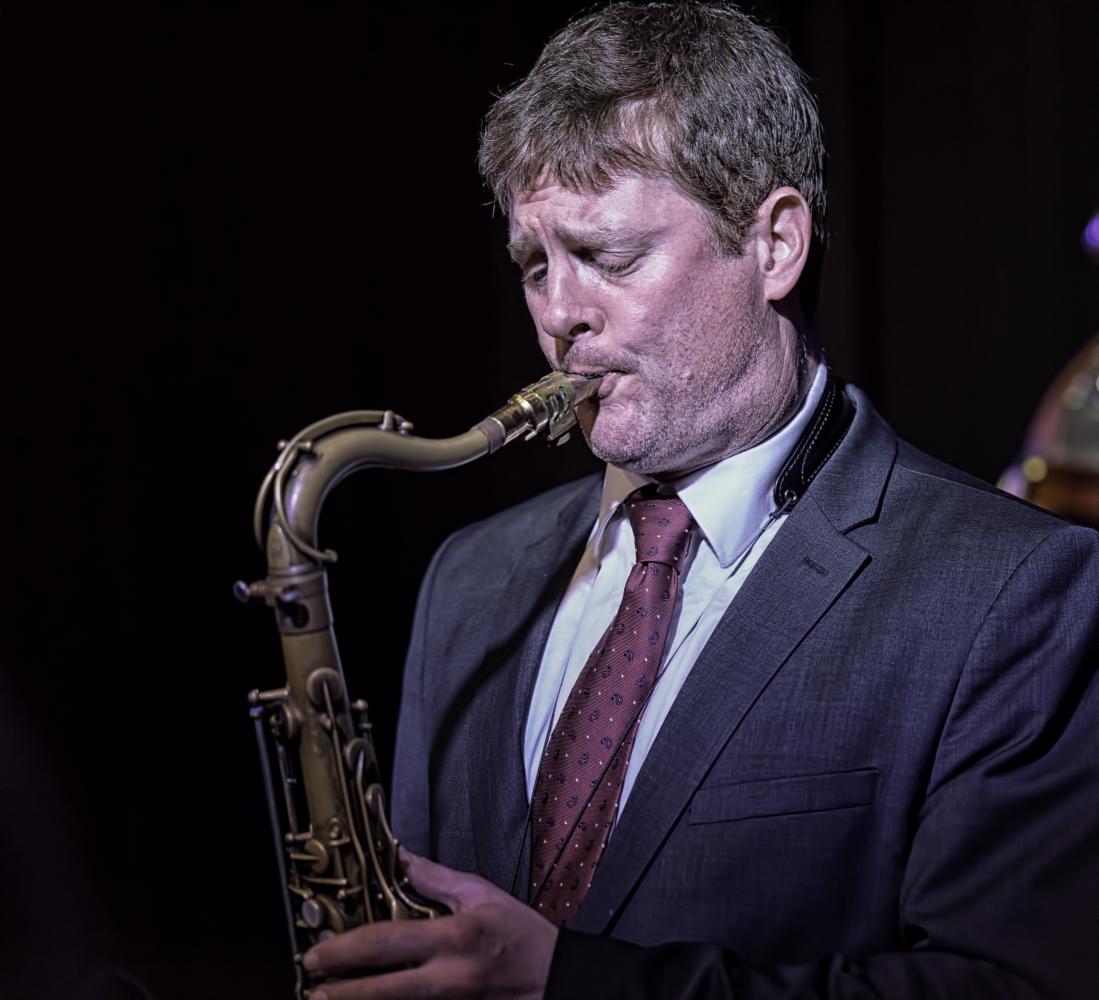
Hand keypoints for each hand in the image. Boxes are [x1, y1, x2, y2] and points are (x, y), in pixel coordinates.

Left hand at [303, 849, 558, 998]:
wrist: (560, 979)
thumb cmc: (524, 938)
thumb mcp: (483, 895)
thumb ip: (437, 880)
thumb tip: (402, 859)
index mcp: (455, 938)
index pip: (387, 943)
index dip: (345, 949)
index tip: (317, 953)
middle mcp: (449, 979)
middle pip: (381, 991)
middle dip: (339, 994)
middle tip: (311, 989)